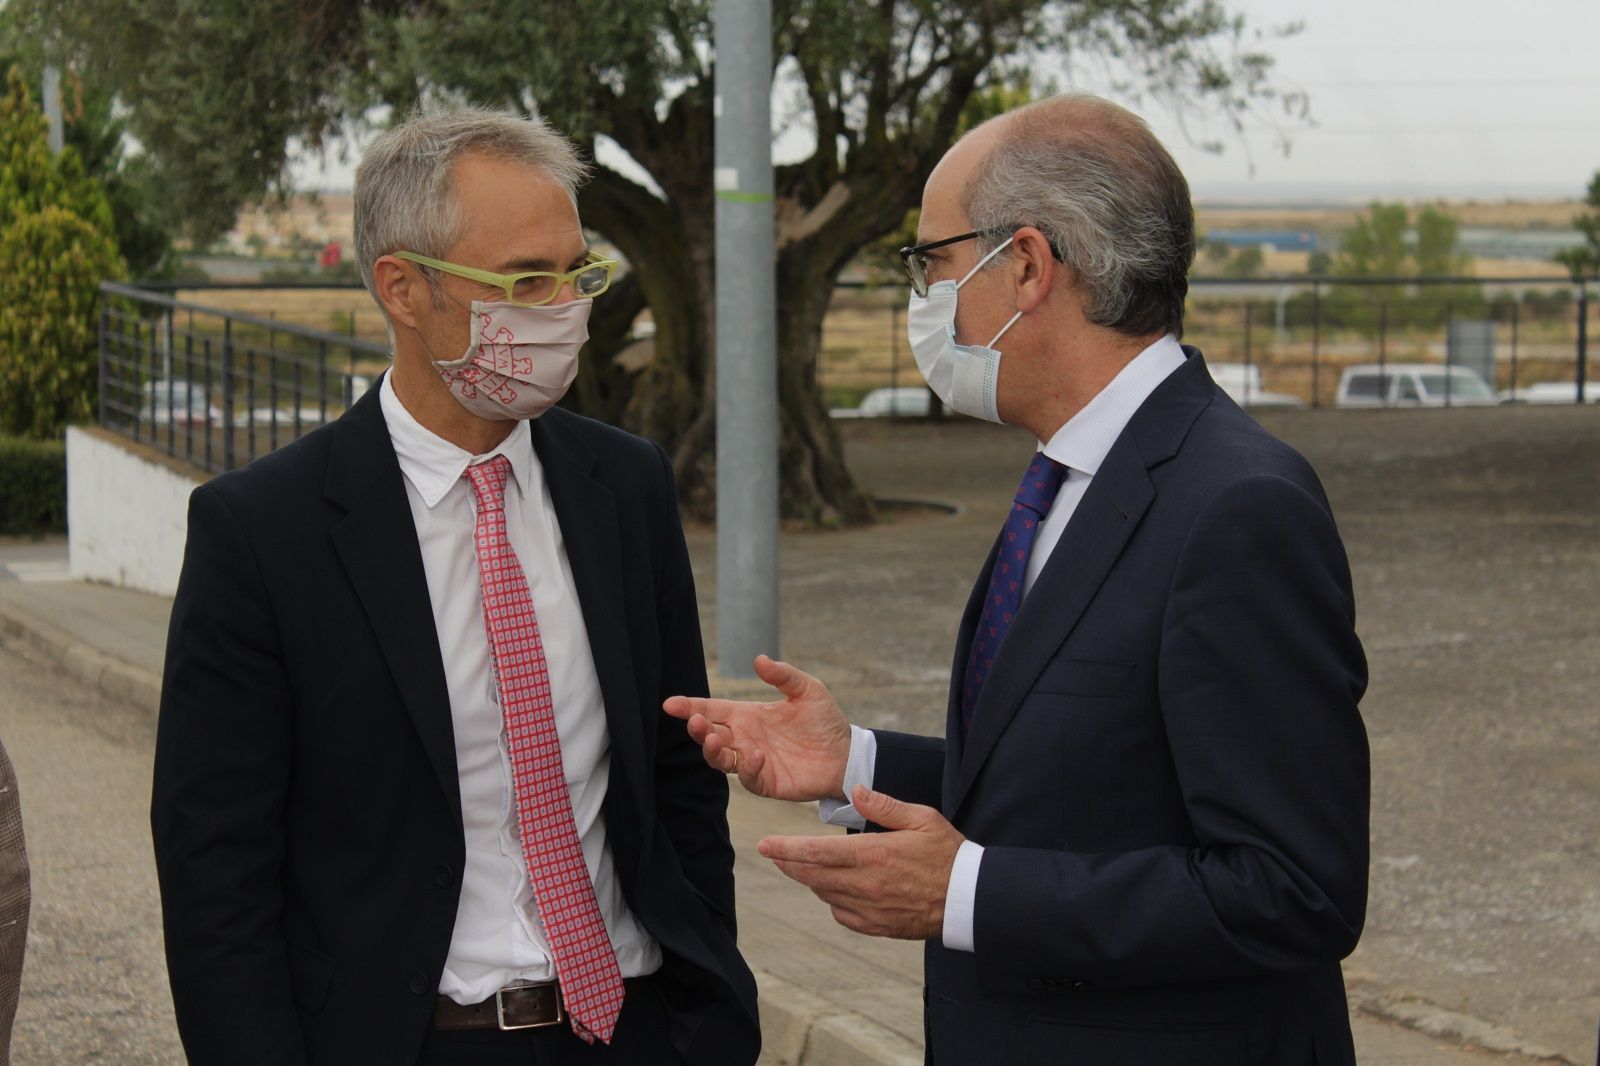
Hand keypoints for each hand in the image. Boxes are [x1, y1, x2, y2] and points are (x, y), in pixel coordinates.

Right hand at [663, 655, 850, 801]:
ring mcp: (752, 760)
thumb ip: (783, 675)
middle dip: (698, 729)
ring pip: (720, 758)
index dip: (690, 706)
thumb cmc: (824, 721)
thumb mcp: (808, 690)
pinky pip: (747, 776)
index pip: (712, 709)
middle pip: (709, 734)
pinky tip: (756, 755)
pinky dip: (747, 767)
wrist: (846, 754)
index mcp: (747, 714)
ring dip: (712, 750)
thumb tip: (758, 659)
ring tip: (714, 740)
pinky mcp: (765, 781)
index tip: (670, 704)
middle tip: (695, 722)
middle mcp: (744, 737)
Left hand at [758, 785, 964, 940]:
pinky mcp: (877, 926)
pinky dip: (833, 900)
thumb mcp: (921, 818)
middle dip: (788, 863)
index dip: (786, 848)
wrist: (968, 899)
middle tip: (772, 853)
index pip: (816, 852)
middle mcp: (865, 885)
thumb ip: (884, 805)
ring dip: (810, 879)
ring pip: (825, 894)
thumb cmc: (947, 853)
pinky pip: (842, 915)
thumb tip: (854, 790)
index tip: (764, 845)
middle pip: (812, 875)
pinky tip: (836, 889)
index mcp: (872, 855)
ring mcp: (869, 909)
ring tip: (804, 865)